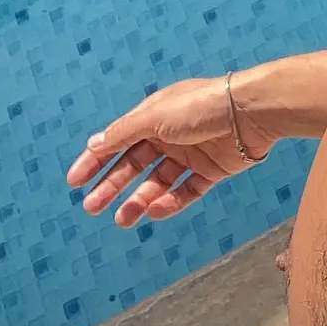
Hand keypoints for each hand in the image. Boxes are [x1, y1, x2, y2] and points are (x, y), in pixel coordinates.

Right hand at [66, 75, 273, 227]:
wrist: (251, 112)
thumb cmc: (200, 106)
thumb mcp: (156, 116)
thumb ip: (125, 132)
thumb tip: (94, 144)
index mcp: (155, 115)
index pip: (118, 140)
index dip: (95, 160)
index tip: (74, 182)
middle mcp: (171, 134)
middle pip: (135, 164)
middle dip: (113, 185)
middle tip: (92, 207)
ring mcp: (192, 154)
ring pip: (158, 182)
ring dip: (138, 200)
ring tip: (122, 219)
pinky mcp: (212, 171)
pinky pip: (186, 191)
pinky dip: (170, 203)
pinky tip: (155, 211)